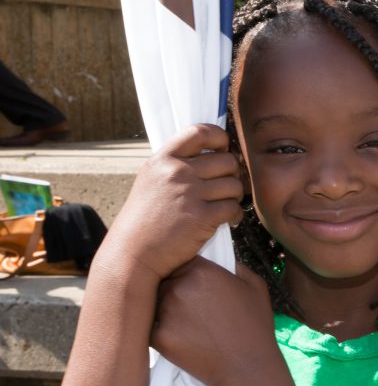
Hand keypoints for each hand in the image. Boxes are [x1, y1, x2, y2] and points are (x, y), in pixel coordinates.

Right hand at [97, 124, 243, 285]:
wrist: (134, 253)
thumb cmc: (145, 220)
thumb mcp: (152, 180)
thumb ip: (176, 165)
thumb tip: (214, 153)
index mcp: (163, 159)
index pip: (200, 132)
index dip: (220, 138)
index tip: (223, 150)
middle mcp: (176, 172)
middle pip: (227, 161)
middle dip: (233, 175)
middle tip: (227, 188)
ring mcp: (189, 194)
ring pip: (234, 185)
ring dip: (235, 196)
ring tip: (225, 205)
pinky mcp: (201, 217)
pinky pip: (234, 208)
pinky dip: (235, 215)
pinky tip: (227, 220)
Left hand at [151, 257, 276, 385]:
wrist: (247, 368)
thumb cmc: (255, 326)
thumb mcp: (255, 286)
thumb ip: (235, 265)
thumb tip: (219, 255)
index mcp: (202, 270)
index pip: (179, 259)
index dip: (185, 270)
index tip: (194, 282)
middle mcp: (179, 287)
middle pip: (164, 279)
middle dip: (172, 288)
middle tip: (190, 306)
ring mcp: (166, 312)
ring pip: (154, 302)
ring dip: (164, 309)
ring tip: (187, 324)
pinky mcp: (158, 337)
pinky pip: (151, 328)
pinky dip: (162, 332)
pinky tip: (181, 339)